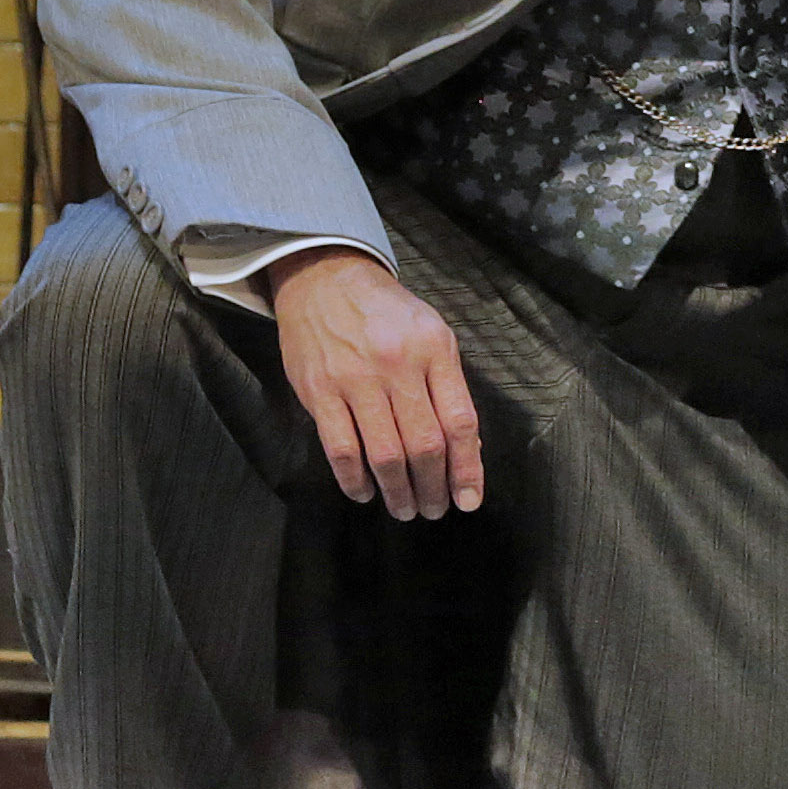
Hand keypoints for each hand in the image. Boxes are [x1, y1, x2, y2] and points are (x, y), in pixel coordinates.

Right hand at [270, 243, 481, 516]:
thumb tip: (465, 446)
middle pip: (425, 445)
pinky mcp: (319, 391)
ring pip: (385, 454)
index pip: (460, 420)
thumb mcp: (432, 332)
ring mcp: (355, 379)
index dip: (468, 468)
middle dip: (434, 488)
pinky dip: (354, 480)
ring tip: (405, 509)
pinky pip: (341, 449)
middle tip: (434, 510)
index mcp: (435, 349)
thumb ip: (447, 384)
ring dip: (398, 492)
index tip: (469, 499)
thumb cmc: (387, 312)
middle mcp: (398, 365)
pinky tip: (364, 492)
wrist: (325, 278)